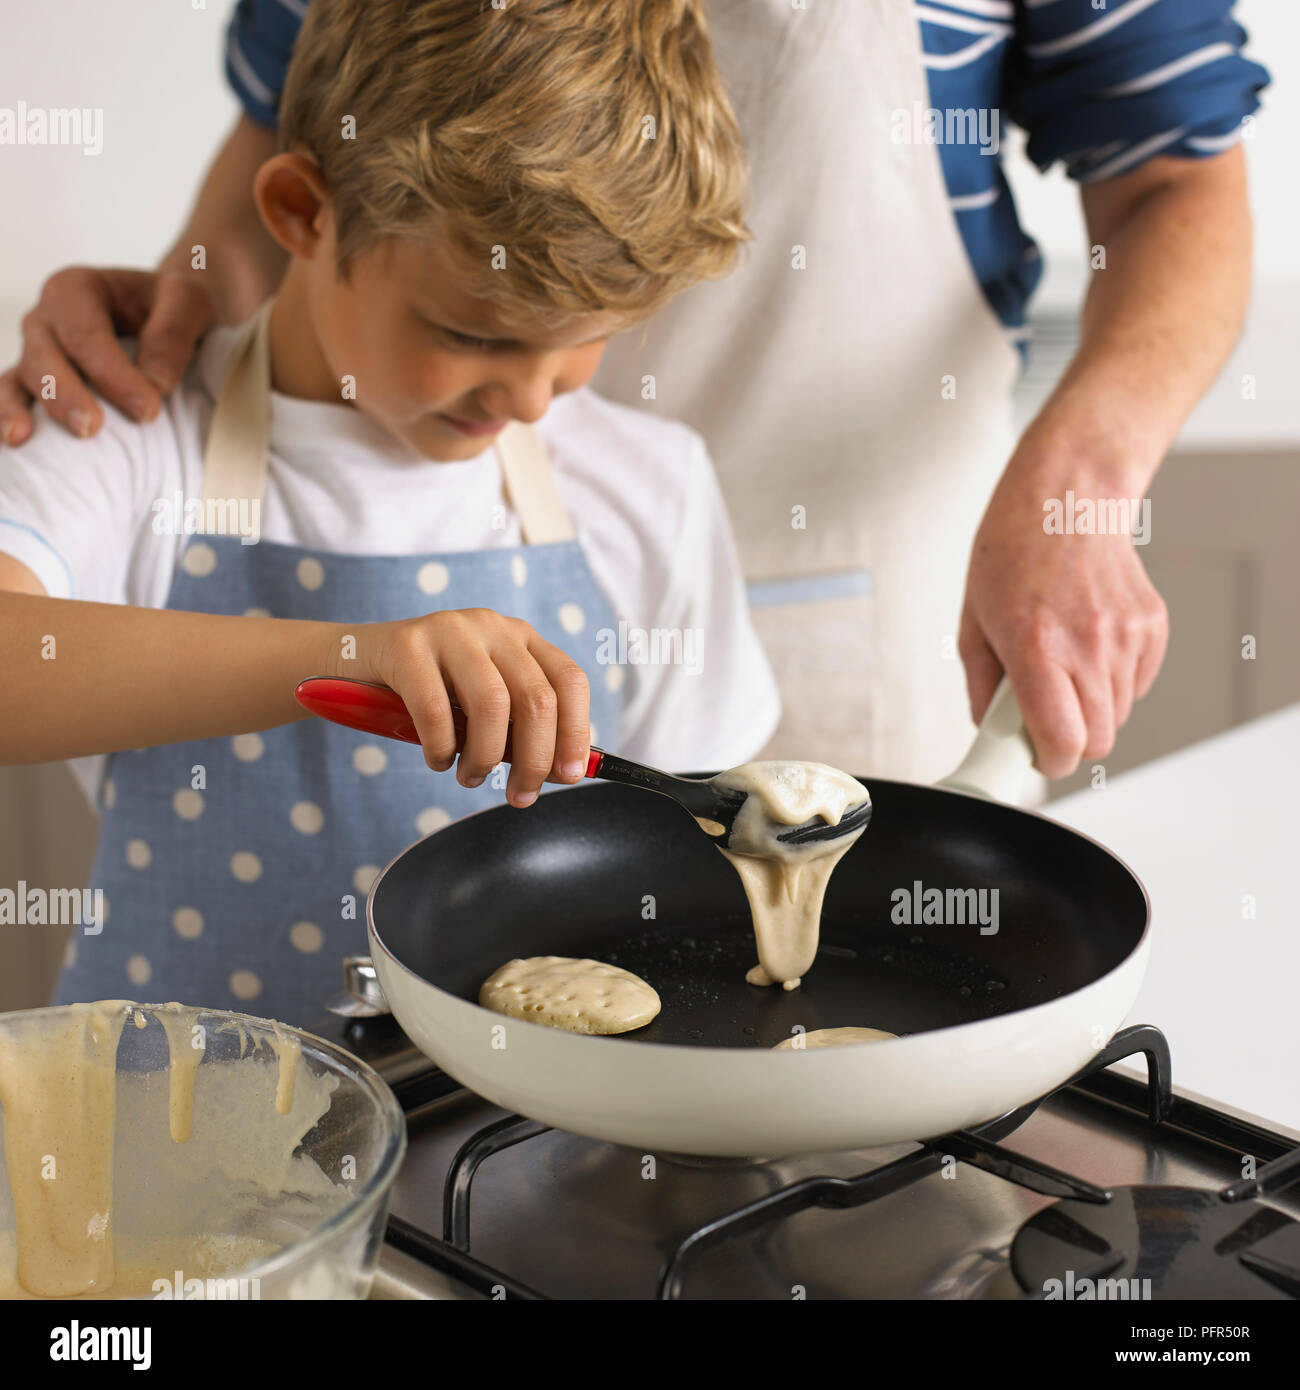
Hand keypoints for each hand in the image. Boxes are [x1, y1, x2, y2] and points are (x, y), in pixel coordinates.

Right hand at [0, 267, 214, 445]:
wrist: (166, 310)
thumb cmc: (173, 304)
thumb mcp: (188, 300)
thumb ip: (173, 333)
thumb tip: (155, 382)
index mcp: (78, 290)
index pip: (88, 335)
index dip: (113, 375)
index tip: (148, 411)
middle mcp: (48, 318)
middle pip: (45, 356)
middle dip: (65, 394)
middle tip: (90, 428)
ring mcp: (38, 350)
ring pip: (23, 378)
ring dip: (24, 408)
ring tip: (23, 438)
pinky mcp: (37, 380)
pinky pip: (13, 395)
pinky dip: (7, 414)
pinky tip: (12, 441)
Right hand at [355, 608, 591, 808]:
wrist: (352, 664)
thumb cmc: (429, 692)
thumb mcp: (482, 706)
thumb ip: (521, 730)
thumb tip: (562, 770)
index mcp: (521, 638)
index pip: (569, 681)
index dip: (576, 731)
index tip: (571, 774)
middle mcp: (492, 627)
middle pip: (536, 698)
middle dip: (534, 759)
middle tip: (520, 794)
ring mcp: (450, 629)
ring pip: (492, 705)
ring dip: (486, 757)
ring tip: (471, 776)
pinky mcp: (408, 644)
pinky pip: (436, 709)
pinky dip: (442, 748)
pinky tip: (438, 760)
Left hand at [959, 461, 1168, 778]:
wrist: (1067, 498)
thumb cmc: (1013, 550)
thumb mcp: (973, 620)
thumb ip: (981, 685)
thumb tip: (990, 729)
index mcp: (1036, 646)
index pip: (1064, 743)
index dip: (1049, 762)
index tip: (1037, 756)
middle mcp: (1088, 644)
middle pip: (1098, 741)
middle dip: (1069, 741)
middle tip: (1044, 714)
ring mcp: (1127, 635)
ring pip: (1119, 715)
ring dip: (1091, 708)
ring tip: (1062, 664)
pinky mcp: (1153, 626)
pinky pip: (1139, 685)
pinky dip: (1115, 682)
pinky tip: (1089, 645)